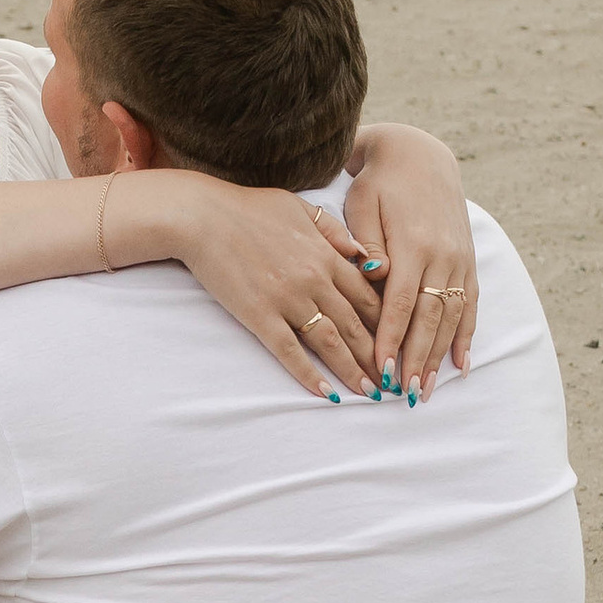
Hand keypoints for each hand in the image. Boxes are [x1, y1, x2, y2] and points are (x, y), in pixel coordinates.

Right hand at [176, 183, 383, 399]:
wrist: (203, 216)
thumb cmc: (249, 208)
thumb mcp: (301, 208)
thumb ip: (335, 231)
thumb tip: (364, 255)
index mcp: (326, 255)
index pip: (368, 296)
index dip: (387, 323)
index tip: (399, 342)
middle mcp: (314, 280)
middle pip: (356, 324)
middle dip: (378, 354)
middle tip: (394, 379)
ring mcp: (287, 299)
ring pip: (330, 342)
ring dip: (353, 371)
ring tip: (370, 393)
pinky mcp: (260, 315)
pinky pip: (290, 351)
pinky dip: (310, 375)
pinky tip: (326, 394)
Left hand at [344, 130, 476, 396]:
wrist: (419, 156)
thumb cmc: (379, 184)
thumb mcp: (363, 204)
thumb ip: (366, 243)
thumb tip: (373, 276)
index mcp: (412, 243)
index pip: (400, 303)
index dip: (391, 339)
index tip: (381, 370)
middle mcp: (441, 255)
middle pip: (429, 318)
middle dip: (416, 359)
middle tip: (405, 395)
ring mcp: (458, 259)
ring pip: (451, 316)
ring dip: (439, 356)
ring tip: (427, 390)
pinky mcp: (467, 261)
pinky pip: (470, 304)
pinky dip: (466, 336)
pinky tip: (461, 364)